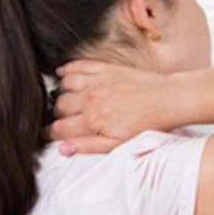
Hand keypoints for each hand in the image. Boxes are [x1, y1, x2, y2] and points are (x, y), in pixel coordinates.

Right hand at [48, 60, 171, 154]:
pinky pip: (78, 65)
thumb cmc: (146, 123)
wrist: (166, 100)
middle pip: (59, 106)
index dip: (49, 133)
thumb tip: (64, 149)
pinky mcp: (104, 68)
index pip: (59, 128)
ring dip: (60, 93)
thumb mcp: (118, 143)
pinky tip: (62, 74)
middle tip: (61, 119)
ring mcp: (96, 81)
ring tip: (63, 100)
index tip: (47, 134)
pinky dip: (67, 69)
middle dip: (56, 115)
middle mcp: (90, 99)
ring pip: (64, 85)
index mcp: (93, 120)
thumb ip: (88, 146)